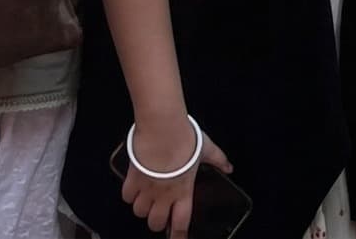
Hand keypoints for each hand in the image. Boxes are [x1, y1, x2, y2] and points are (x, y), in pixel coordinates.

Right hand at [124, 116, 231, 237]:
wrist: (162, 129)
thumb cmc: (185, 139)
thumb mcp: (206, 149)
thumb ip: (218, 160)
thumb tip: (229, 167)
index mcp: (183, 192)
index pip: (181, 224)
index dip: (178, 236)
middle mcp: (164, 195)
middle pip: (155, 223)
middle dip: (157, 221)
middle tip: (160, 212)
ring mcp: (147, 189)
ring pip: (139, 212)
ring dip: (143, 208)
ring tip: (147, 199)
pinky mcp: (133, 179)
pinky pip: (127, 197)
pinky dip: (130, 195)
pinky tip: (135, 187)